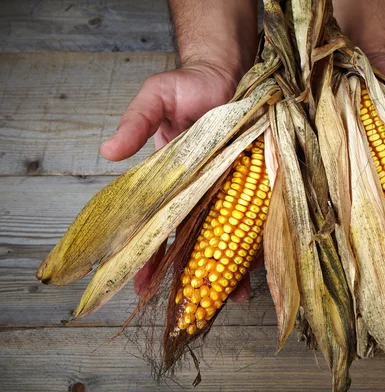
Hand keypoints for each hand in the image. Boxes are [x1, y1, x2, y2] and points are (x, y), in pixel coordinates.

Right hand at [100, 62, 252, 300]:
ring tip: (234, 299)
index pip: (157, 226)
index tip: (142, 286)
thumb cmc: (188, 86)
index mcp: (172, 183)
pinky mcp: (254, 183)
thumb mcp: (156, 98)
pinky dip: (256, 240)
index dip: (148, 256)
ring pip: (226, 237)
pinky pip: (256, 217)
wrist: (229, 74)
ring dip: (229, 268)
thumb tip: (108, 152)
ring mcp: (227, 191)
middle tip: (193, 308)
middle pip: (193, 241)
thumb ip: (136, 123)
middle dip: (192, 275)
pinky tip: (259, 265)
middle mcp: (199, 193)